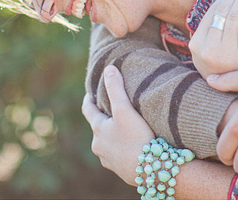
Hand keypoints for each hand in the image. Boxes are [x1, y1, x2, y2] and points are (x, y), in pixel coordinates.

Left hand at [81, 66, 154, 185]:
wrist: (148, 169)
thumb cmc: (135, 138)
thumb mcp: (125, 109)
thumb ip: (116, 88)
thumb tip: (108, 68)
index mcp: (98, 129)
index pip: (88, 110)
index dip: (89, 99)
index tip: (90, 93)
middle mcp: (99, 145)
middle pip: (98, 127)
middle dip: (103, 118)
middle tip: (111, 108)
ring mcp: (108, 159)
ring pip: (107, 142)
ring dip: (112, 134)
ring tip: (123, 127)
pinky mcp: (119, 169)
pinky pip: (117, 155)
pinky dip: (121, 148)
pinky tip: (131, 146)